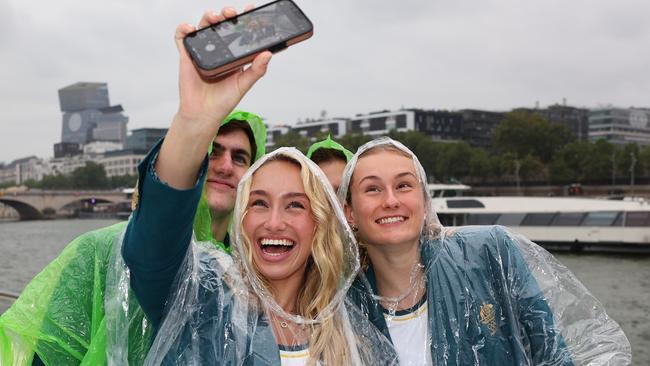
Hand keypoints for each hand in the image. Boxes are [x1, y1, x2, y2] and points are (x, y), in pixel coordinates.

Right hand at [157, 5, 270, 188]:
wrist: (203, 115)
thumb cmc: (223, 102)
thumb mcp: (244, 84)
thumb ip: (256, 70)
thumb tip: (268, 54)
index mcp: (233, 55)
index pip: (239, 32)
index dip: (244, 19)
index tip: (252, 10)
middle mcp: (218, 50)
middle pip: (221, 24)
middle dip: (226, 14)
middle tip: (232, 13)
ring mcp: (202, 51)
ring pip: (204, 27)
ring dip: (209, 17)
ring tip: (216, 18)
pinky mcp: (187, 56)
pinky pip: (182, 38)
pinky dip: (184, 29)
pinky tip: (191, 29)